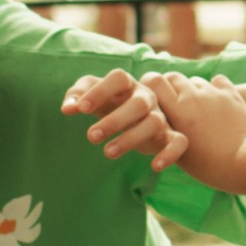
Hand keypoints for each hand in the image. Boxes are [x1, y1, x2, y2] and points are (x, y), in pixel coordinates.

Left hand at [62, 68, 190, 170]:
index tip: (79, 109)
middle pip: (138, 103)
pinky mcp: (168, 136)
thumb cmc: (108, 103)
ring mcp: (160, 117)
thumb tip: (66, 108)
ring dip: (131, 138)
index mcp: (127, 84)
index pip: (119, 78)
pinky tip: (155, 167)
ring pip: (154, 123)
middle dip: (115, 120)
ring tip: (107, 153)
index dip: (100, 91)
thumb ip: (77, 96)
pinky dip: (170, 154)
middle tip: (91, 136)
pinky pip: (178, 142)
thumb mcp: (91, 96)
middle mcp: (146, 98)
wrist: (133, 117)